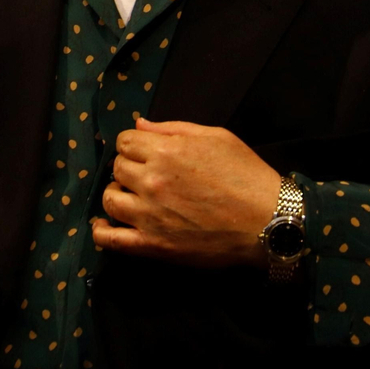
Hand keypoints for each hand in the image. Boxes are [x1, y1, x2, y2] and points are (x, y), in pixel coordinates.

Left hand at [91, 117, 280, 267]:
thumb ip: (172, 129)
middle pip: (117, 168)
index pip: (125, 141)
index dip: (133, 145)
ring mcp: (150, 215)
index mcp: (166, 151)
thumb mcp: (215, 137)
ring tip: (131, 198)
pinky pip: (111, 240)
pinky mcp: (153, 245)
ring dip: (117, 195)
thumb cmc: (246, 175)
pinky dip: (101, 232)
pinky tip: (104, 226)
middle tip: (145, 176)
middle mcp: (152, 180)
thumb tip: (139, 124)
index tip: (144, 153)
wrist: (268, 221)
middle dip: (128, 168)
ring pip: (110, 199)